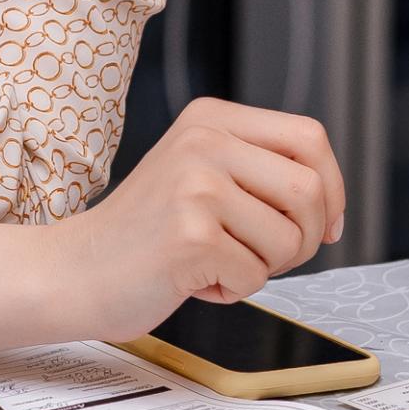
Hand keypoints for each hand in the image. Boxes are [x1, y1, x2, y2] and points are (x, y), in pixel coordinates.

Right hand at [60, 98, 346, 336]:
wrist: (76, 271)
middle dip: (306, 238)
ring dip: (264, 268)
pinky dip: (234, 290)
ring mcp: (196, 187)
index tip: (325, 225)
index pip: (310, 138)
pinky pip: (255, 276)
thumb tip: (332, 205)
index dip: (332, 187)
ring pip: (289, 239)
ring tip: (218, 264)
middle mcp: (204, 142)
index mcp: (210, 119)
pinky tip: (195, 280)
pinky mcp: (191, 237)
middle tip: (268, 257)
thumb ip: (258, 171)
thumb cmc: (146, 234)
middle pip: (309, 190)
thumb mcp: (200, 174)